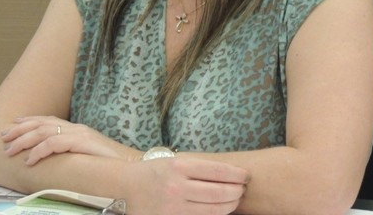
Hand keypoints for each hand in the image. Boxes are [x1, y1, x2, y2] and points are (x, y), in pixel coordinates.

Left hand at [0, 116, 141, 164]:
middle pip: (42, 123)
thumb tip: (53, 159)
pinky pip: (55, 143)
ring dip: (24, 141)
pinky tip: (30, 160)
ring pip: (45, 131)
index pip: (48, 120)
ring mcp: (80, 133)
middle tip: (4, 138)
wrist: (132, 165)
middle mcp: (77, 128)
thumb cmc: (110, 165)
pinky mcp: (83, 142)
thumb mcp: (87, 156)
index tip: (12, 125)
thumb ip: (71, 153)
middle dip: (20, 130)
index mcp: (77, 130)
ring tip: (10, 150)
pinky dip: (40, 151)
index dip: (29, 122)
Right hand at [122, 157, 248, 214]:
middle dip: (236, 191)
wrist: (127, 186)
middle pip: (219, 192)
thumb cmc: (155, 171)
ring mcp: (174, 206)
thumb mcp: (175, 161)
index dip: (236, 174)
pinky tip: (220, 210)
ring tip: (235, 200)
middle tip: (243, 189)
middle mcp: (177, 186)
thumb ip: (198, 168)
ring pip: (213, 209)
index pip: (217, 171)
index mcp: (179, 166)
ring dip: (230, 205)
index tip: (245, 176)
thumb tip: (230, 175)